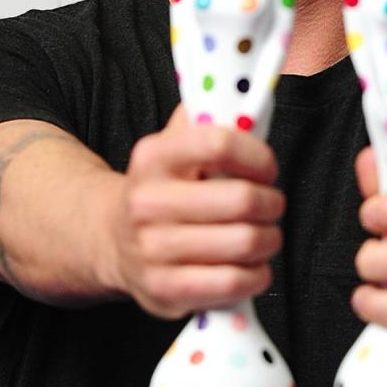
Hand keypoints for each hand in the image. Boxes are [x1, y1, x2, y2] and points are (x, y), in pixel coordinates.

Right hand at [109, 105, 284, 318]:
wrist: (114, 240)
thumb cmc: (166, 189)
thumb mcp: (176, 145)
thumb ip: (209, 117)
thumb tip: (248, 96)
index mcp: (152, 157)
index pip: (219, 143)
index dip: (258, 156)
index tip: (268, 168)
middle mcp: (146, 202)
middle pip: (241, 199)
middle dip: (272, 203)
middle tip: (271, 206)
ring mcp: (152, 250)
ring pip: (244, 243)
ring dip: (269, 240)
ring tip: (264, 236)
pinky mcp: (163, 290)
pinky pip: (232, 283)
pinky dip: (256, 276)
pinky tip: (253, 267)